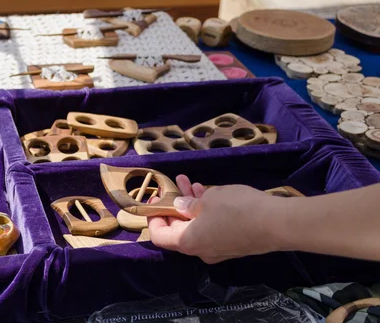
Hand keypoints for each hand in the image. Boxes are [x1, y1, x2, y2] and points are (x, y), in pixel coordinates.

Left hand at [147, 175, 280, 263]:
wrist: (277, 224)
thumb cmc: (238, 209)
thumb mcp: (209, 199)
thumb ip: (189, 203)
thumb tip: (179, 205)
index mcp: (188, 242)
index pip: (159, 236)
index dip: (153, 217)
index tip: (156, 199)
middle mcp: (200, 251)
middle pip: (178, 229)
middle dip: (174, 204)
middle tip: (174, 184)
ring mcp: (218, 250)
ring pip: (196, 226)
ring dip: (191, 204)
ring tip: (190, 182)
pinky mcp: (233, 245)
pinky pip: (211, 228)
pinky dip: (206, 212)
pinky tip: (208, 192)